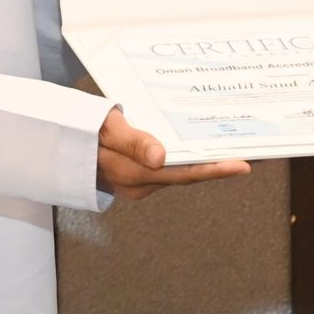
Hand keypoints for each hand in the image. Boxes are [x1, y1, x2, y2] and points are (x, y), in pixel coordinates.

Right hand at [96, 106, 252, 200]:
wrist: (56, 142)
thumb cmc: (81, 129)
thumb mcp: (103, 128)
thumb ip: (132, 142)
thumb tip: (161, 157)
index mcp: (134, 174)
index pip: (182, 173)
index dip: (214, 169)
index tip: (244, 165)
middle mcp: (141, 184)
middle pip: (189, 174)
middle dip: (220, 164)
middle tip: (257, 152)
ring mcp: (140, 182)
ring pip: (181, 171)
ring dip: (207, 160)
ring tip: (238, 145)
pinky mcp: (140, 175)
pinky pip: (170, 167)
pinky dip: (189, 157)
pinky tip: (205, 145)